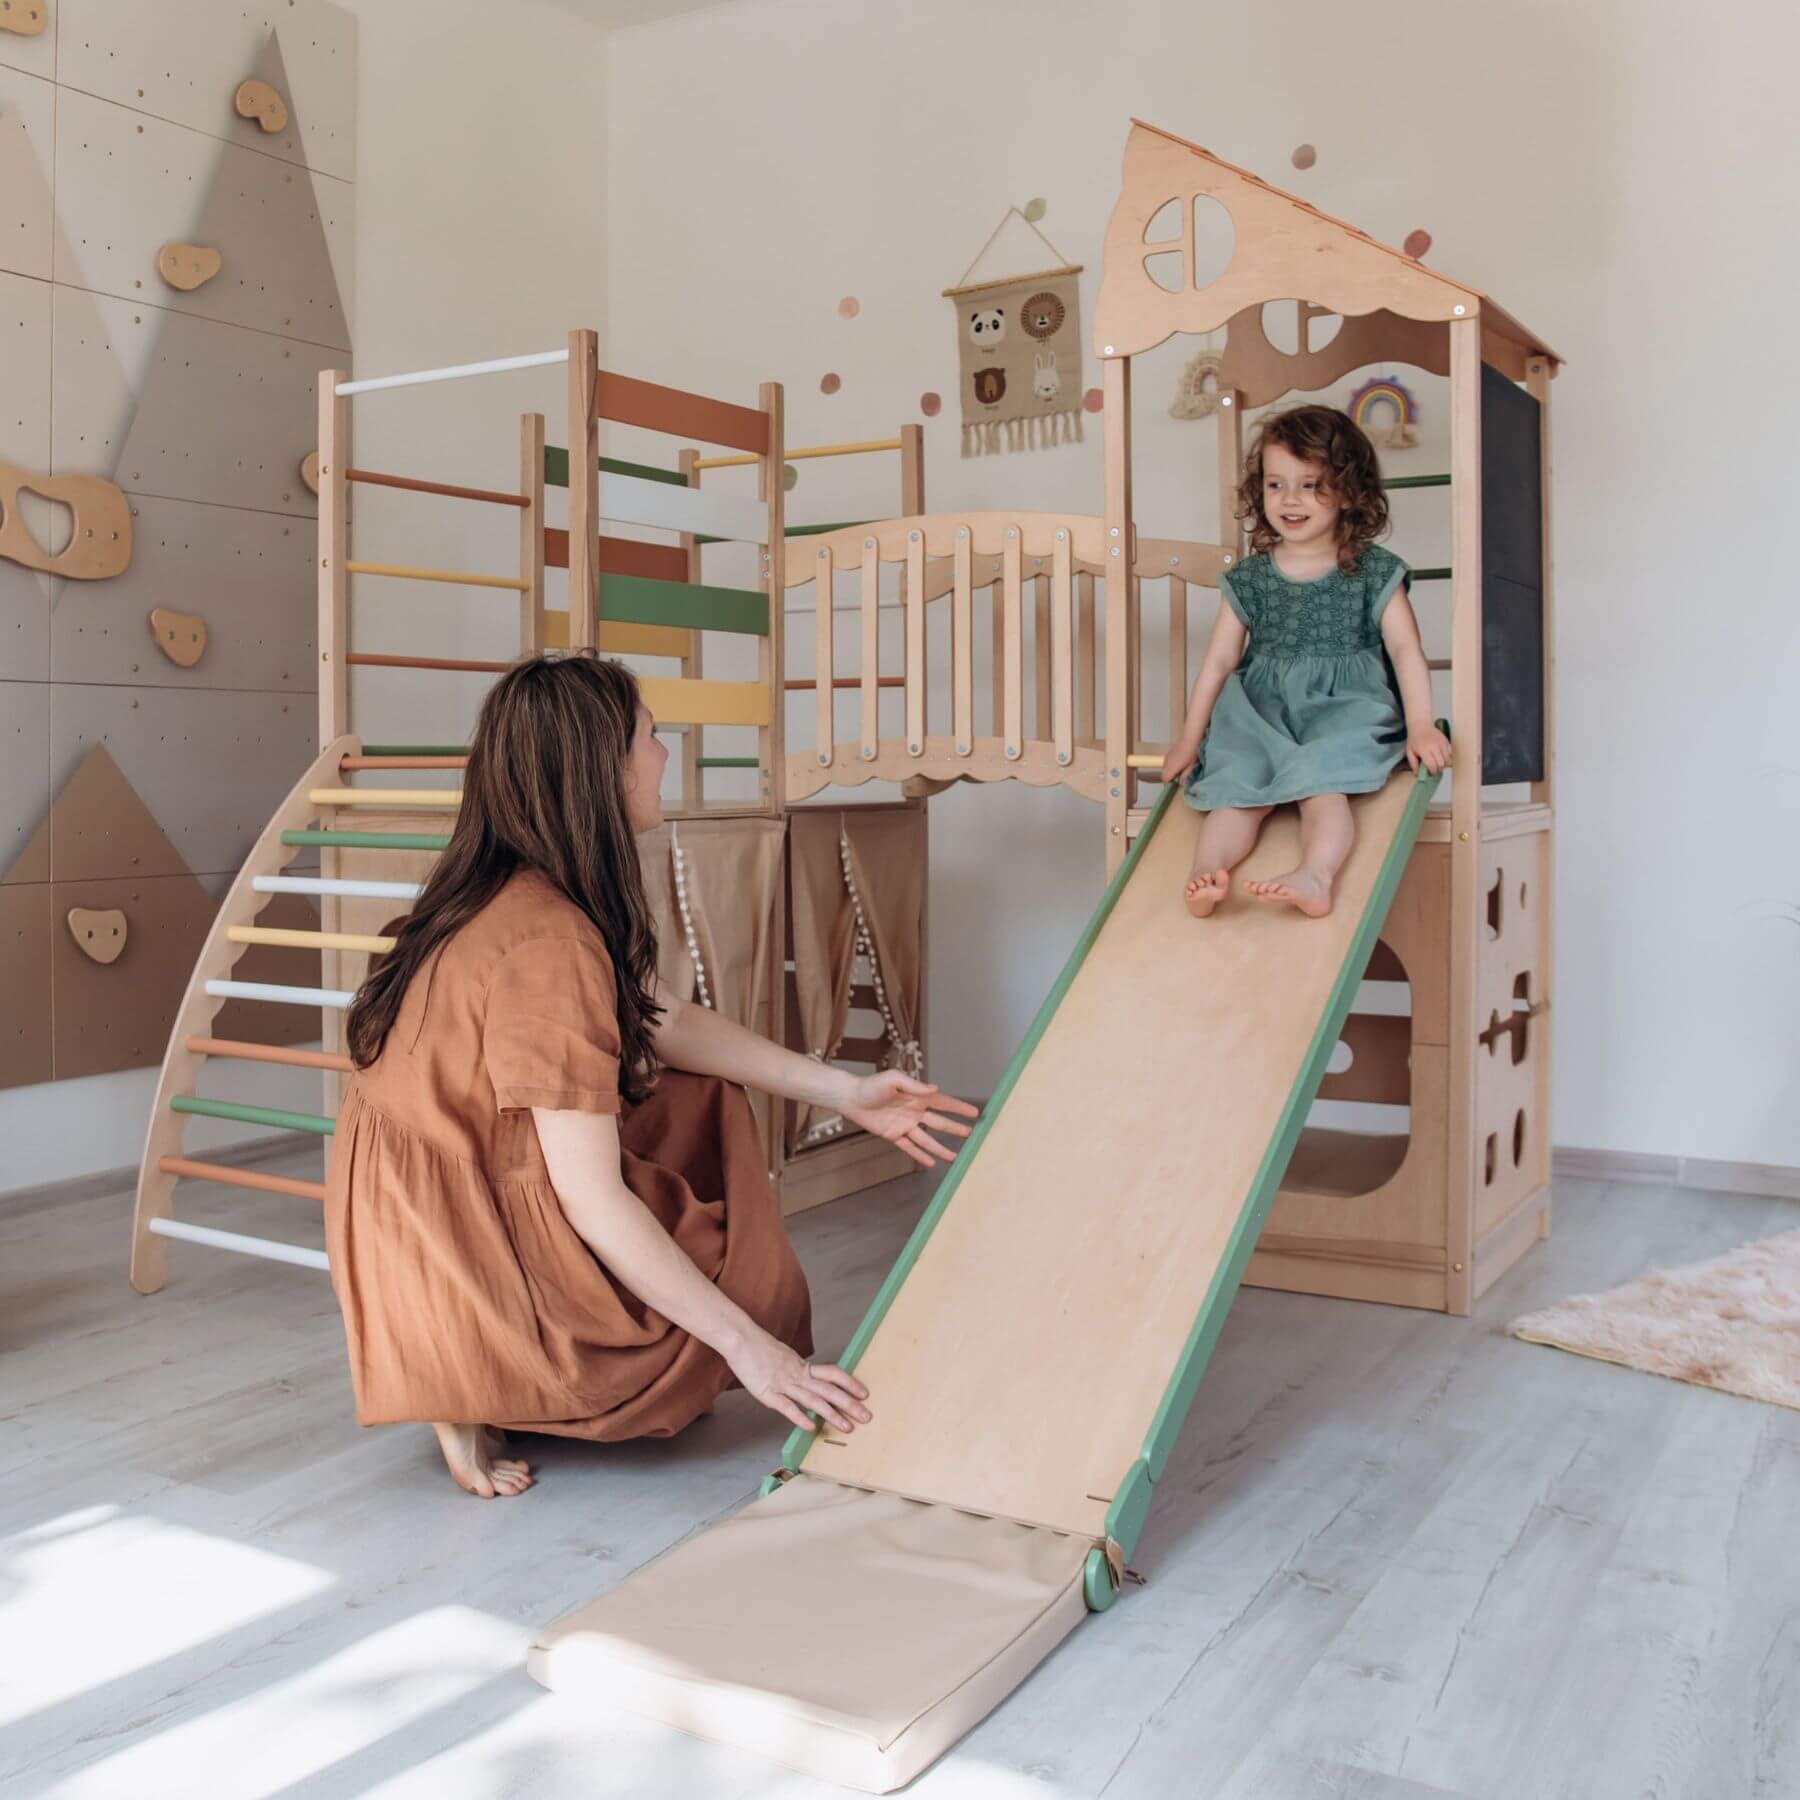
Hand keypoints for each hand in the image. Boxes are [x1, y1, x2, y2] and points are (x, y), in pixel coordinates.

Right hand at [724, 1327, 871, 1434]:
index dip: (850, 1383)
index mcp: (803, 1365)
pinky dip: (801, 1417)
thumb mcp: (785, 1357)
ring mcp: (784, 1384)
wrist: (741, 1339)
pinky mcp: (768, 1394)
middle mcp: (798, 1375)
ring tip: (847, 1427)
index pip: (833, 1373)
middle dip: (850, 1404)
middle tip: (867, 1416)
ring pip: (813, 1400)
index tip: (865, 1393)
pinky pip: (787, 1407)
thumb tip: (809, 1380)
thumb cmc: (760, 1349)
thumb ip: (797, 1370)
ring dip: (832, 1415)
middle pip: (829, 1390)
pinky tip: (812, 1427)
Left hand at [842, 1070, 978, 1168]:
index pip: (944, 1103)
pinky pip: (910, 1147)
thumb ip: (914, 1086)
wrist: (851, 1098)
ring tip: (955, 1157)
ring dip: (941, 1148)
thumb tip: (935, 1089)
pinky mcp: (894, 1135)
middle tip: (971, 1135)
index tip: (975, 1113)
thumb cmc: (871, 1085)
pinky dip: (920, 1155)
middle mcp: (915, 1112)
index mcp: (918, 1096)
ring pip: (927, 1139)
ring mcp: (905, 1125)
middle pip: (940, 1123)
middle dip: (956, 1129)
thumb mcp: (894, 1080)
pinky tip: (931, 1162)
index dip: (959, 1108)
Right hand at [1161, 738, 1197, 783]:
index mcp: (1171, 768)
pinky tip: (1179, 760)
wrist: (1190, 739)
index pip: (1164, 779)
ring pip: (1164, 768)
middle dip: (1169, 776)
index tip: (1177, 779)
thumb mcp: (1191, 767)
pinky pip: (1166, 762)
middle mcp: (1166, 764)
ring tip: (1180, 766)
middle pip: (1163, 774)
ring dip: (1170, 770)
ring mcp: (1166, 757)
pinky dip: (1170, 764)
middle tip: (1180, 774)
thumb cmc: (1191, 754)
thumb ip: (1185, 776)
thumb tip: (1182, 783)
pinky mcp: (1168, 753)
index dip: (1170, 781)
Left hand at [1406, 721, 1451, 774]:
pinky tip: (1441, 757)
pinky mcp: (1446, 741)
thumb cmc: (1414, 739)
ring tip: (1438, 764)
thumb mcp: (1410, 752)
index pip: (1432, 766)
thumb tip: (1417, 775)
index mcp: (1424, 750)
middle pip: (1441, 764)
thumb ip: (1413, 764)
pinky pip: (1451, 753)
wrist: (1421, 725)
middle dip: (1438, 770)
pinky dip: (1448, 757)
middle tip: (1434, 770)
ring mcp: (1442, 744)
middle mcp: (1434, 747)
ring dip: (1444, 764)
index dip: (1432, 772)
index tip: (1430, 773)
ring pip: (1448, 759)